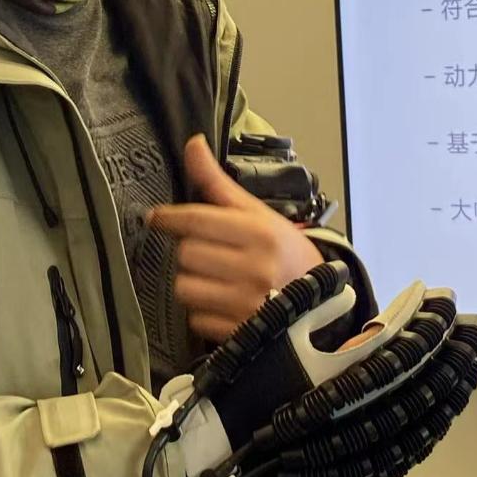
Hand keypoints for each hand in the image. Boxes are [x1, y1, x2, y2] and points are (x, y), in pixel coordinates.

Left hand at [147, 133, 323, 342]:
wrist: (321, 302)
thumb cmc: (282, 250)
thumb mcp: (256, 212)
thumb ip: (218, 182)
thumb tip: (192, 143)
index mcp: (259, 232)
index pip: (196, 220)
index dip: (169, 218)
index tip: (155, 217)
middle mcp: (254, 268)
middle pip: (186, 254)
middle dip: (191, 252)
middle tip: (209, 252)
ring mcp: (246, 304)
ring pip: (184, 287)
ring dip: (192, 282)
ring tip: (214, 279)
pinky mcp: (239, 333)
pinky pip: (195, 318)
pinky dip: (202, 310)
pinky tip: (222, 302)